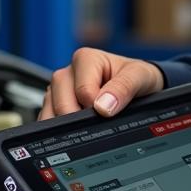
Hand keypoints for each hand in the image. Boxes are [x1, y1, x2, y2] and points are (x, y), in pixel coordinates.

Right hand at [39, 47, 163, 119]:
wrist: (141, 86)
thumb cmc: (138, 77)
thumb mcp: (140, 77)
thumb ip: (124, 87)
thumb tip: (103, 107)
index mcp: (85, 59)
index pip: (82, 91)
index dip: (97, 107)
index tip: (110, 110)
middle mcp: (68, 73)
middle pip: (62, 103)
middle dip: (81, 119)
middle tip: (101, 119)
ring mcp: (59, 90)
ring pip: (51, 112)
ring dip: (70, 126)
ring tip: (93, 122)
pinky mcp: (55, 105)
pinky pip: (49, 120)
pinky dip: (61, 131)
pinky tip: (80, 129)